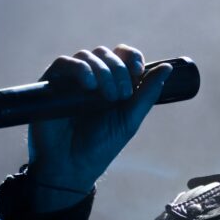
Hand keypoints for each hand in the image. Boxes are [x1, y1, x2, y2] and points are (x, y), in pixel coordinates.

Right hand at [26, 44, 170, 210]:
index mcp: (113, 82)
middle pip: (107, 53)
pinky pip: (63, 62)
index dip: (132, 57)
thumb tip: (168, 67)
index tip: (139, 71)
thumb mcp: (130, 119)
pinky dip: (79, 69)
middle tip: (121, 95)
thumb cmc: (102, 145)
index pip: (124, 55)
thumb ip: (147, 92)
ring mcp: (71, 79)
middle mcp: (92, 77)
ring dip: (102, 71)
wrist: (72, 166)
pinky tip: (89, 85)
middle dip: (118, 70)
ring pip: (87, 55)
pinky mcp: (51, 83)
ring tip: (105, 96)